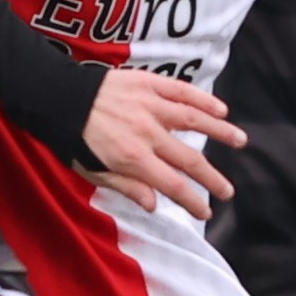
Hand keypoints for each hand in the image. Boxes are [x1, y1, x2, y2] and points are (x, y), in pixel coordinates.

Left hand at [81, 70, 247, 218]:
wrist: (55, 97)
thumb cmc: (70, 138)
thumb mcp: (92, 173)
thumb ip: (126, 187)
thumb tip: (154, 205)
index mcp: (134, 159)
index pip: (172, 186)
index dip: (192, 201)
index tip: (205, 212)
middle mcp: (148, 134)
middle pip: (189, 159)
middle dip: (212, 178)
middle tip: (228, 191)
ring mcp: (151, 106)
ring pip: (194, 120)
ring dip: (220, 132)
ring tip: (240, 141)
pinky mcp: (148, 83)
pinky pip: (181, 91)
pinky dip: (202, 99)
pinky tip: (220, 108)